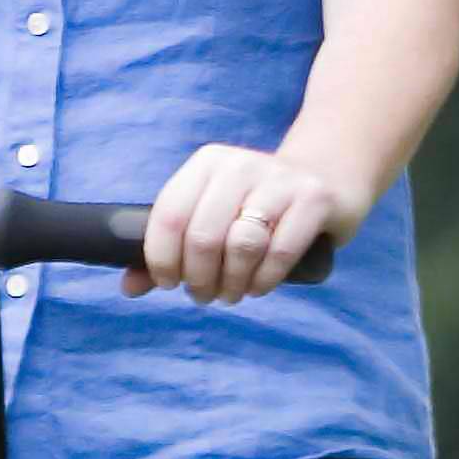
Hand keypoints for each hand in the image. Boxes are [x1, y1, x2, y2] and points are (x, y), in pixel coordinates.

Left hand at [136, 140, 363, 302]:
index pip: (169, 214)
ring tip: (232, 293)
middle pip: (203, 236)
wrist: (329, 176)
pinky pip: (280, 252)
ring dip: (232, 283)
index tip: (168, 282)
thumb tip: (129, 288)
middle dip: (199, 278)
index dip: (161, 258)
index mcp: (207, 163)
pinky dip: (264, 280)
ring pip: (242, 245)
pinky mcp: (314, 199)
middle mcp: (241, 164)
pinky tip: (258, 287)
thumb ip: (172, 248)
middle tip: (204, 295)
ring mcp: (280, 181)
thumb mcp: (213, 213)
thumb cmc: (257, 205)